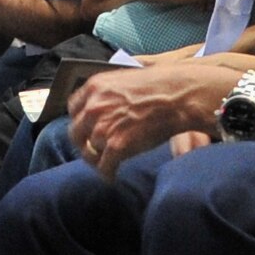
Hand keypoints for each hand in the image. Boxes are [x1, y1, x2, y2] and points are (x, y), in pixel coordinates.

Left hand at [67, 62, 233, 180]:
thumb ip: (110, 92)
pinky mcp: (117, 146)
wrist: (181, 95)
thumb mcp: (128, 78)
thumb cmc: (162, 85)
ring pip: (91, 152)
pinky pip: (105, 167)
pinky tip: (112, 176)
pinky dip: (108, 174)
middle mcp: (94, 107)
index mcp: (95, 86)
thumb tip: (104, 105)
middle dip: (84, 144)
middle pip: (76, 133)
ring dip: (99, 159)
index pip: (73, 108)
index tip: (86, 128)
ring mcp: (104, 127)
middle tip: (94, 151)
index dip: (80, 120)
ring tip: (109, 163)